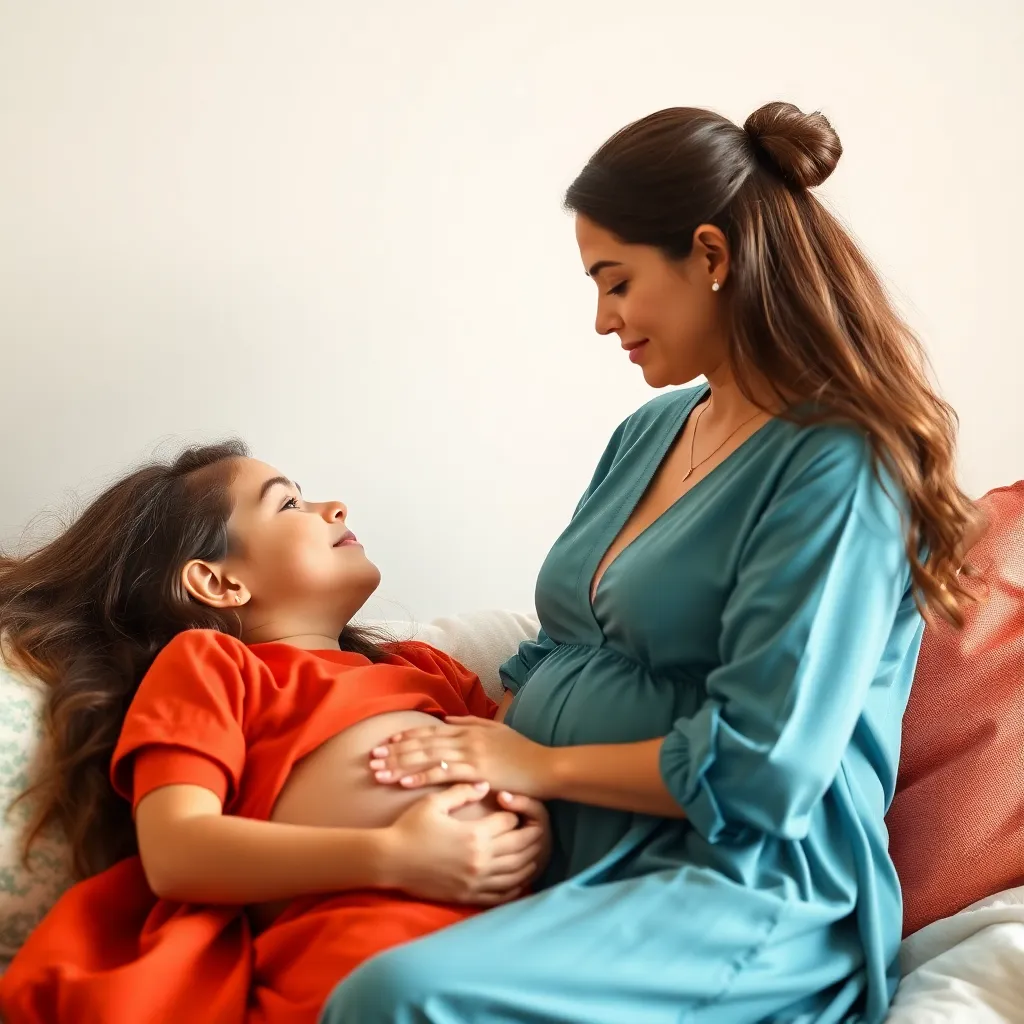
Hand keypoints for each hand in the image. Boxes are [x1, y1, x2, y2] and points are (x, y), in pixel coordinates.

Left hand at [370, 716, 554, 797]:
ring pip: (427, 758)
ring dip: (401, 765)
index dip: (407, 737)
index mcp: (469, 730)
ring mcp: (471, 755)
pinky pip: (443, 774)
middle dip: (396, 751)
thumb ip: (472, 722)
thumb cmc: (523, 753)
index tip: (387, 742)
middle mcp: (466, 739)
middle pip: (423, 744)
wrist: (546, 768)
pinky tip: (403, 783)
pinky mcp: (476, 773)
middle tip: (372, 758)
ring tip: (379, 772)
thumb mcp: (497, 731)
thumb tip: (448, 720)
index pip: (431, 731)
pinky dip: (421, 777)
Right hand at [383, 783, 543, 905]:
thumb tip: (485, 785)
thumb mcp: (434, 803)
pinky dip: (516, 888)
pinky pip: (501, 895)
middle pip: (520, 846)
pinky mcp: (468, 896)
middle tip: (535, 828)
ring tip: (534, 852)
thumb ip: (462, 792)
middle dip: (532, 835)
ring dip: (530, 861)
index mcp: (474, 834)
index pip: (510, 821)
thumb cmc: (410, 827)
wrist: (389, 860)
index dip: (516, 812)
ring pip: (516, 872)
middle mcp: (480, 859)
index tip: (514, 807)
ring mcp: (476, 880)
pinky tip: (520, 880)